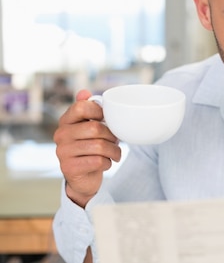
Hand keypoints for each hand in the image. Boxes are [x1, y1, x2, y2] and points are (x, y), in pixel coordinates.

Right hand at [54, 89, 121, 207]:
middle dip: (112, 136)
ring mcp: (63, 151)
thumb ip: (88, 109)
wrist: (83, 177)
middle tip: (116, 141)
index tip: (107, 119)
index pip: (81, 107)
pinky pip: (98, 161)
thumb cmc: (90, 147)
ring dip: (114, 151)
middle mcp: (61, 134)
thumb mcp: (89, 127)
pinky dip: (108, 162)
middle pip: (95, 128)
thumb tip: (84, 92)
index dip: (99, 111)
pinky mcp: (69, 168)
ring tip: (115, 153)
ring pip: (99, 146)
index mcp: (66, 121)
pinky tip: (106, 163)